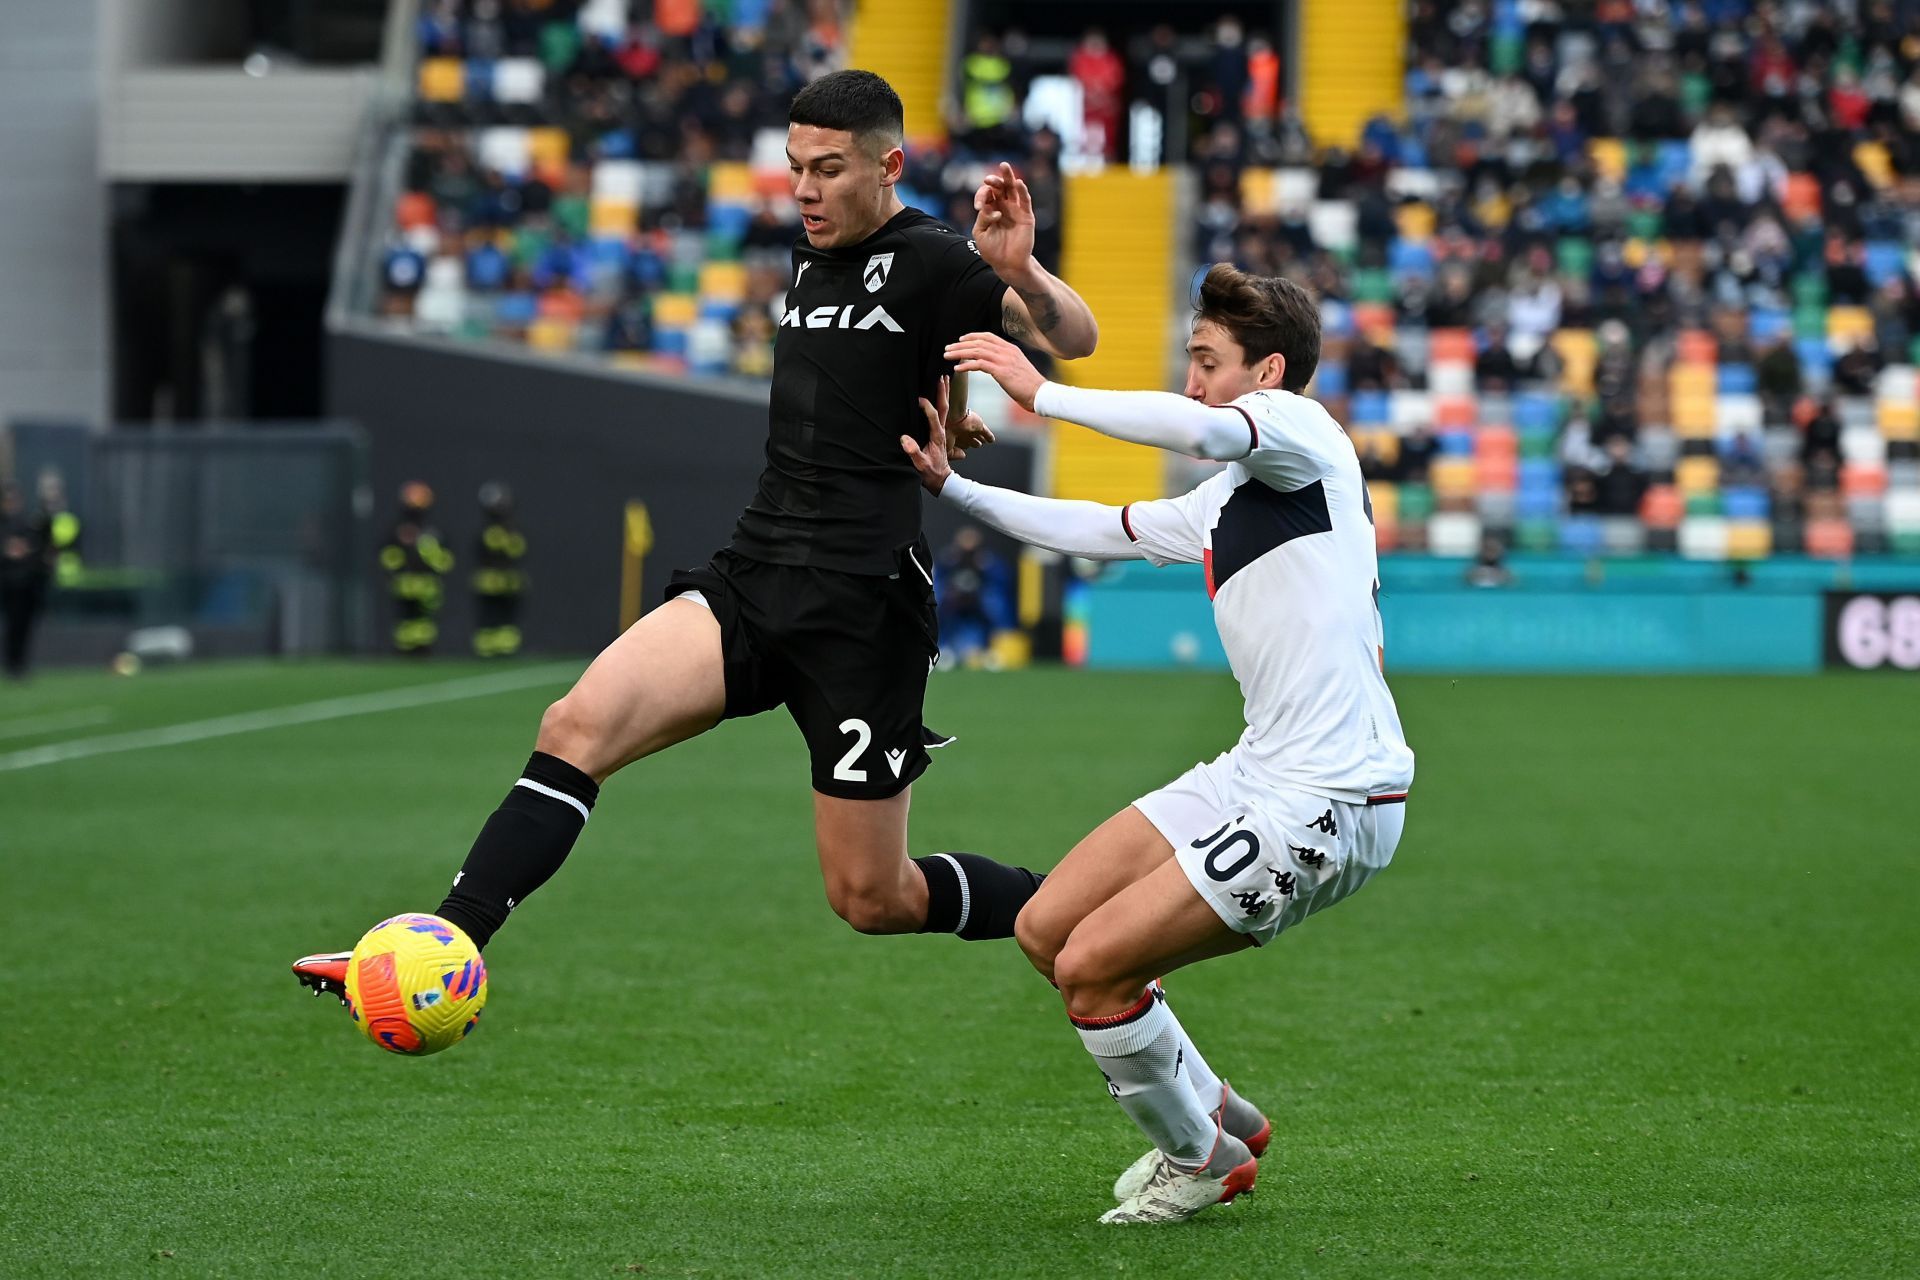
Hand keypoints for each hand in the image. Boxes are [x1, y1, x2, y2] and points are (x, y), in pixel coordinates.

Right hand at [903, 375, 955, 493]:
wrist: (941, 480)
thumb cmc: (931, 473)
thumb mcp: (920, 465)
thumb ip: (913, 452)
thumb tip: (904, 439)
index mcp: (937, 436)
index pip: (933, 417)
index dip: (926, 407)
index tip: (919, 399)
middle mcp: (940, 431)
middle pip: (943, 407)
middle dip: (942, 392)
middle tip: (941, 376)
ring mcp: (941, 430)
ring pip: (944, 408)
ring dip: (944, 393)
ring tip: (944, 378)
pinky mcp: (938, 432)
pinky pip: (941, 413)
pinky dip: (941, 401)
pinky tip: (938, 395)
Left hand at [945, 332, 1043, 411]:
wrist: (1041, 394)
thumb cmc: (1029, 385)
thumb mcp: (1017, 368)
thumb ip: (1005, 362)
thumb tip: (993, 365)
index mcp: (1010, 349)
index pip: (988, 337)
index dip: (972, 337)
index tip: (961, 339)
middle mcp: (1006, 351)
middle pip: (979, 342)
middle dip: (960, 345)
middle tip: (948, 348)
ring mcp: (1004, 360)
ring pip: (976, 351)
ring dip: (959, 353)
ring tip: (947, 356)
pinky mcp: (1001, 371)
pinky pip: (979, 364)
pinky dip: (966, 365)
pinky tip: (957, 368)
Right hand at [947, 403, 994, 459]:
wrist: (951, 418)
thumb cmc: (944, 432)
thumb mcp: (945, 448)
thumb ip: (953, 454)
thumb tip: (963, 455)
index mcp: (953, 436)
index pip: (960, 443)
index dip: (963, 446)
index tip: (964, 450)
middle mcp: (962, 432)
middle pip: (969, 439)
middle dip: (973, 443)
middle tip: (977, 445)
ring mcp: (970, 429)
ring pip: (978, 436)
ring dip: (981, 440)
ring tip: (983, 442)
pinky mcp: (979, 426)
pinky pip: (986, 433)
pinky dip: (989, 437)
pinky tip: (991, 440)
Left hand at [971, 161, 1037, 284]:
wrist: (1008, 264)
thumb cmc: (992, 250)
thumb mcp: (980, 234)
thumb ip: (982, 218)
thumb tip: (987, 207)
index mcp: (990, 209)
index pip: (986, 195)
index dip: (981, 196)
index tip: (978, 207)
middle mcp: (1003, 206)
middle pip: (1000, 187)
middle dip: (994, 181)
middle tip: (988, 179)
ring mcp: (1015, 210)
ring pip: (1013, 189)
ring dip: (1008, 177)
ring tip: (1004, 166)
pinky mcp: (1026, 216)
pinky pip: (1025, 201)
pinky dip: (1022, 191)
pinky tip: (1018, 183)